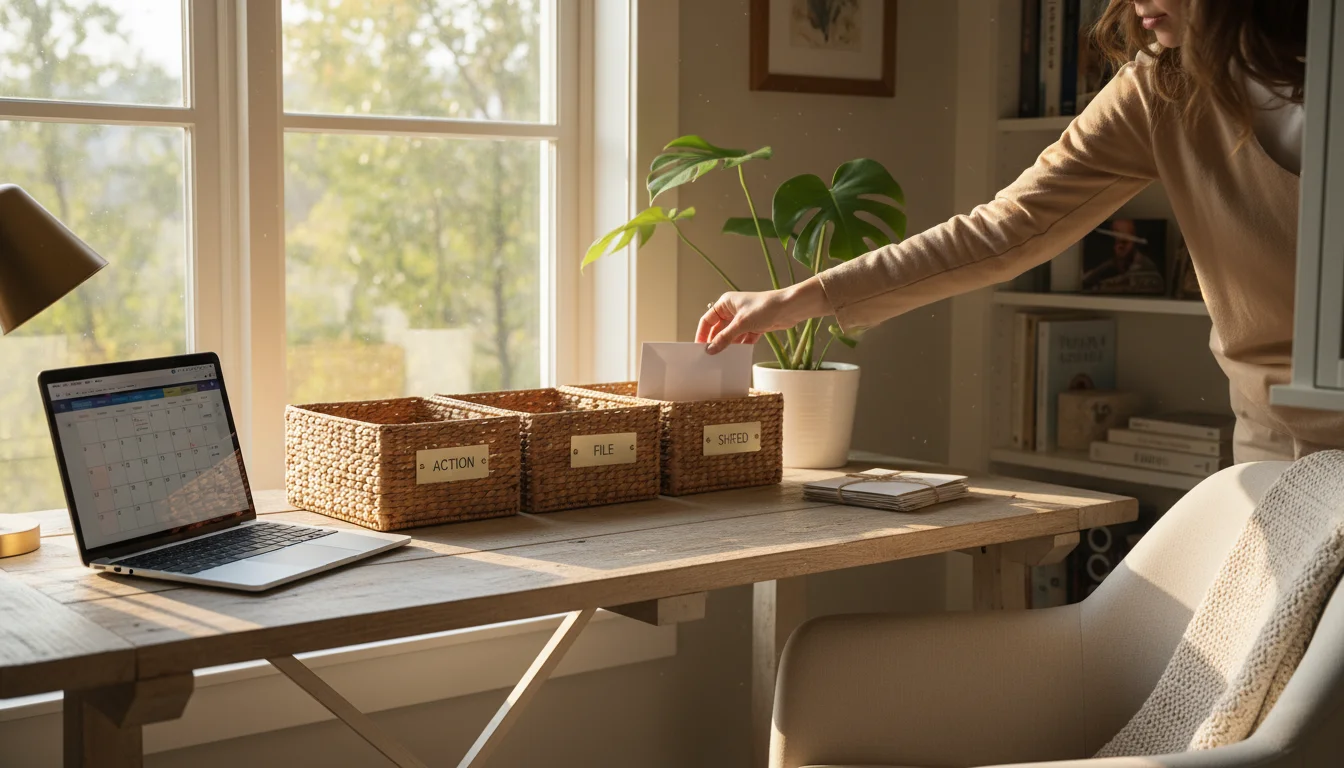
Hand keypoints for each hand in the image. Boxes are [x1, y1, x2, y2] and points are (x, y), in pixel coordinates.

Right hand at [696, 277, 831, 353]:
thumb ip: (724, 338)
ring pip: (731, 335)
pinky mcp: (755, 326)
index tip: (699, 348)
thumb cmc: (766, 307)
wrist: (790, 308)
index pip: (707, 320)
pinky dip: (741, 346)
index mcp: (726, 303)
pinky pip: (743, 339)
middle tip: (711, 357)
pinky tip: (738, 356)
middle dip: (716, 342)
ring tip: (724, 359)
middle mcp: (733, 310)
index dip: (702, 334)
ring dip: (729, 346)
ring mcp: (744, 319)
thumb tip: (710, 349)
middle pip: (719, 329)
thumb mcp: (741, 324)